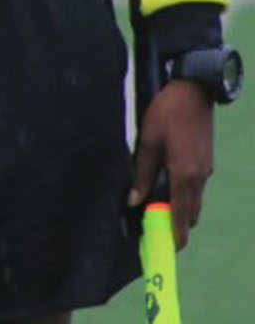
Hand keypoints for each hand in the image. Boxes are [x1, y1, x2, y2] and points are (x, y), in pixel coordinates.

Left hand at [130, 79, 215, 248]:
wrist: (194, 91)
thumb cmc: (166, 113)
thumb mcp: (148, 141)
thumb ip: (141, 172)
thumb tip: (133, 200)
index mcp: (184, 174)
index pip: (180, 213)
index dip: (174, 233)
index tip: (168, 249)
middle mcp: (200, 176)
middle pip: (190, 212)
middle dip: (176, 225)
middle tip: (156, 232)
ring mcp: (206, 169)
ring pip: (194, 200)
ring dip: (180, 210)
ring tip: (159, 213)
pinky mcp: (206, 161)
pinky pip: (196, 187)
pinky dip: (184, 196)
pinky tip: (168, 191)